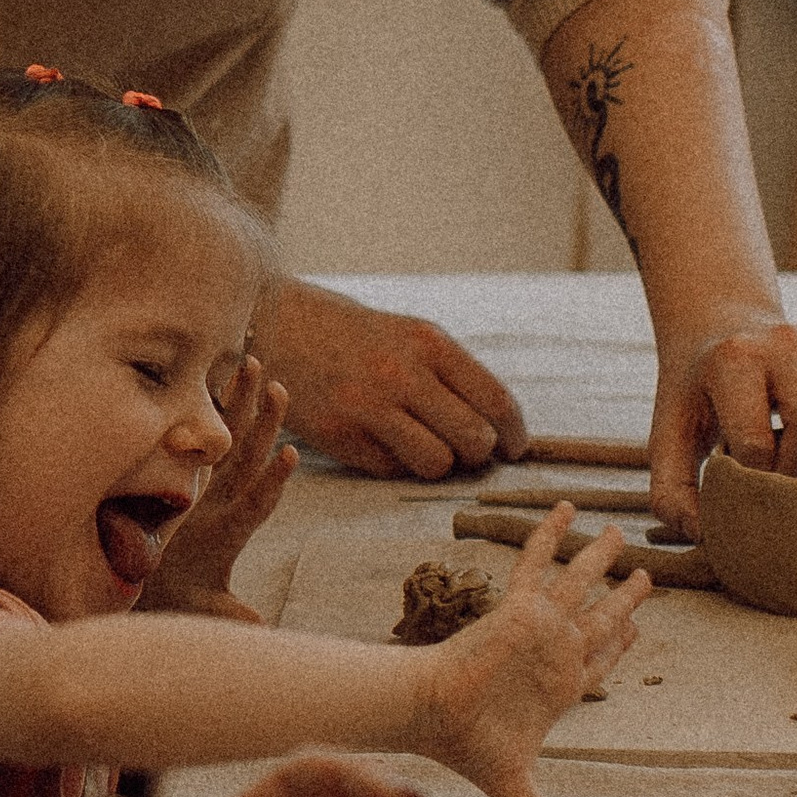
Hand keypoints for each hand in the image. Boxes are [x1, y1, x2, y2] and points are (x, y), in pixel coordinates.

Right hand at [140, 353, 295, 618]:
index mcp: (228, 534)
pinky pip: (206, 438)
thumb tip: (260, 625)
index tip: (291, 455)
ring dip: (242, 403)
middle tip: (280, 388)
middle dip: (263, 425)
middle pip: (248, 460)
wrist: (169, 594)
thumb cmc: (183, 602)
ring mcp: (214, 490)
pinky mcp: (199, 481)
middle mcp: (227, 505)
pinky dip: (211, 408)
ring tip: (255, 364)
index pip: (255, 506)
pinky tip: (217, 375)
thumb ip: (229, 615)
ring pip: (231, 441)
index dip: (272, 483)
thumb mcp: (204, 612)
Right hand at [260, 279, 527, 477]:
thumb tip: (501, 432)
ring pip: (438, 464)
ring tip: (426, 445)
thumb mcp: (412, 336)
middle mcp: (403, 374)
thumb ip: (455, 377)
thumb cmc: (360, 337)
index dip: (515, 434)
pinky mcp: (342, 437)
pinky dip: (398, 463)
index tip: (514, 447)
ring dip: (440, 463)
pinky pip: (394, 470)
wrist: (281, 326)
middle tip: (468, 449)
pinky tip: (381, 438)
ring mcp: (369, 407)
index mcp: (430, 343)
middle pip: (475, 440)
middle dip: (479, 453)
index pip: (497, 402)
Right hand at [415, 503, 646, 796]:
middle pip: (600, 617)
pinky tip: (568, 509)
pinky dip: (550, 535)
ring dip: (600, 560)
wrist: (433, 713)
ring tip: (621, 534)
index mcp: (561, 689)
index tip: (636, 626)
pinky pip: (537, 562)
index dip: (620, 644)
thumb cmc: (468, 745)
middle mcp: (555, 651)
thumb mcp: (515, 789)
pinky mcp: (517, 607)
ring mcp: (539, 626)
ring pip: (579, 585)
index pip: (600, 660)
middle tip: (644, 575)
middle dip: (624, 597)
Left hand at [647, 308, 796, 536]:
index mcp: (735, 360)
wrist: (720, 330)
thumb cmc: (695, 394)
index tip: (752, 500)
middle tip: (793, 499)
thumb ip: (670, 490)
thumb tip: (703, 536)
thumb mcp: (667, 433)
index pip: (757, 436)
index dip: (756, 482)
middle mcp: (786, 342)